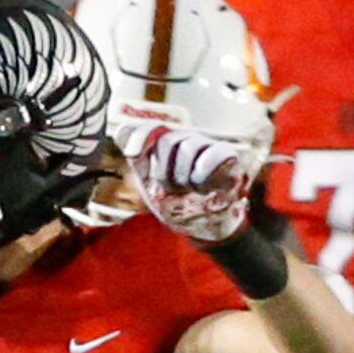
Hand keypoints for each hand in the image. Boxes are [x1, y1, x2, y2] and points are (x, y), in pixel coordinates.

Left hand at [128, 124, 258, 244]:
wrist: (202, 224)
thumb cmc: (177, 204)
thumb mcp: (151, 186)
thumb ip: (138, 161)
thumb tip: (125, 141)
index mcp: (163, 145)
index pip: (147, 128)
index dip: (139, 136)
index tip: (133, 155)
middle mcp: (184, 140)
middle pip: (168, 139)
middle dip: (163, 169)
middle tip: (169, 188)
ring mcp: (206, 146)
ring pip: (190, 145)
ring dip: (183, 174)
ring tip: (188, 189)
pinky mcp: (227, 156)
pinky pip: (216, 153)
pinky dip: (205, 169)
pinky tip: (200, 184)